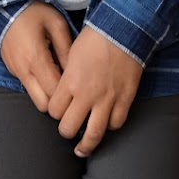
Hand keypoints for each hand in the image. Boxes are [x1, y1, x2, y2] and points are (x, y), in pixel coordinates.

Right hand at [0, 1, 72, 112]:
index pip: (55, 93)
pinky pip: (27, 86)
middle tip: (67, 86)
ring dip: (47, 93)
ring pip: (34, 99)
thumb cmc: (33, 11)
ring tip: (57, 76)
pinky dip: (38, 85)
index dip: (68, 93)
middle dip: (57, 100)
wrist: (4, 5)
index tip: (77, 85)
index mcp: (36, 59)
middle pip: (43, 105)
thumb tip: (75, 71)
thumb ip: (67, 49)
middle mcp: (23, 71)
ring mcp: (15, 72)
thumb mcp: (56, 23)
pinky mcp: (11, 70)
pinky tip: (46, 69)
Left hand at [47, 25, 142, 157]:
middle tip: (68, 128)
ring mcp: (107, 99)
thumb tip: (63, 89)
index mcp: (70, 81)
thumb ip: (66, 75)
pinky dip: (110, 125)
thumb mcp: (71, 52)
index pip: (53, 110)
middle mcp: (87, 94)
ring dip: (86, 144)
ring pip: (94, 134)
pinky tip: (106, 123)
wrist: (123, 29)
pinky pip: (116, 123)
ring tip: (83, 148)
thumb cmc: (95, 37)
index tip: (57, 109)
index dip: (54, 112)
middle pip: (69, 128)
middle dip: (66, 130)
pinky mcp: (125, 98)